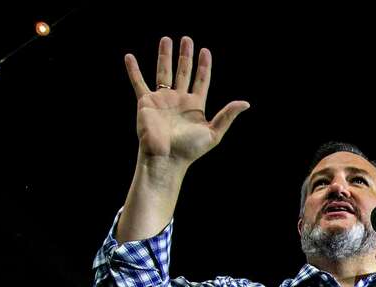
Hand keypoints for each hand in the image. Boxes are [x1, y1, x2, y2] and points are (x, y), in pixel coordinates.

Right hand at [124, 36, 248, 168]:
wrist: (165, 158)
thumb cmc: (190, 150)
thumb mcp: (214, 132)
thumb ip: (227, 115)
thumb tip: (246, 103)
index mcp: (195, 106)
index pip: (201, 80)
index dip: (204, 66)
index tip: (205, 51)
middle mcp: (179, 100)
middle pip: (183, 72)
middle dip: (185, 56)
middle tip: (187, 39)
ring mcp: (162, 99)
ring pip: (163, 72)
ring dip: (164, 55)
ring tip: (166, 39)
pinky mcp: (146, 102)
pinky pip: (138, 82)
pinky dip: (133, 70)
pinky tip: (129, 56)